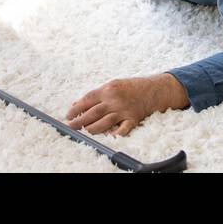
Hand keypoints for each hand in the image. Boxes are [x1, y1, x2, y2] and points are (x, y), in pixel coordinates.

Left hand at [64, 74, 185, 135]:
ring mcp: (124, 110)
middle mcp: (114, 100)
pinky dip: (115, 134)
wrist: (154, 89)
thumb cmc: (132, 87)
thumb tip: (78, 103)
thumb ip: (96, 94)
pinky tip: (108, 137)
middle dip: (79, 120)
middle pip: (93, 112)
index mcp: (108, 89)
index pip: (87, 99)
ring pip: (104, 122)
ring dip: (92, 129)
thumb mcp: (113, 85)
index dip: (76, 108)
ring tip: (83, 133)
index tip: (68, 115)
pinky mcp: (133, 119)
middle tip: (70, 127)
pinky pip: (123, 129)